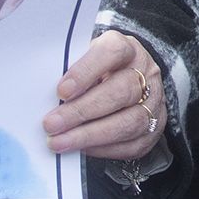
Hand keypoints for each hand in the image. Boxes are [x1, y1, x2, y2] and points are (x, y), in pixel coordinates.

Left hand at [44, 32, 165, 162]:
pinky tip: (81, 149)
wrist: (132, 81)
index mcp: (128, 49)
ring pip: (128, 122)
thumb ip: (71, 70)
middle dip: (82, 111)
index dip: (86, 71)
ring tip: (60, 142)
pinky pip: (131, 144)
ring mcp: (154, 102)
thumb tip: (44, 96)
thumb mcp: (87, 58)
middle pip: (120, 92)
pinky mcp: (154, 128)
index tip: (61, 91)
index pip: (113, 52)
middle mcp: (146, 74)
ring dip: (90, 135)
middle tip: (52, 124)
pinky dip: (103, 149)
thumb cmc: (100, 69)